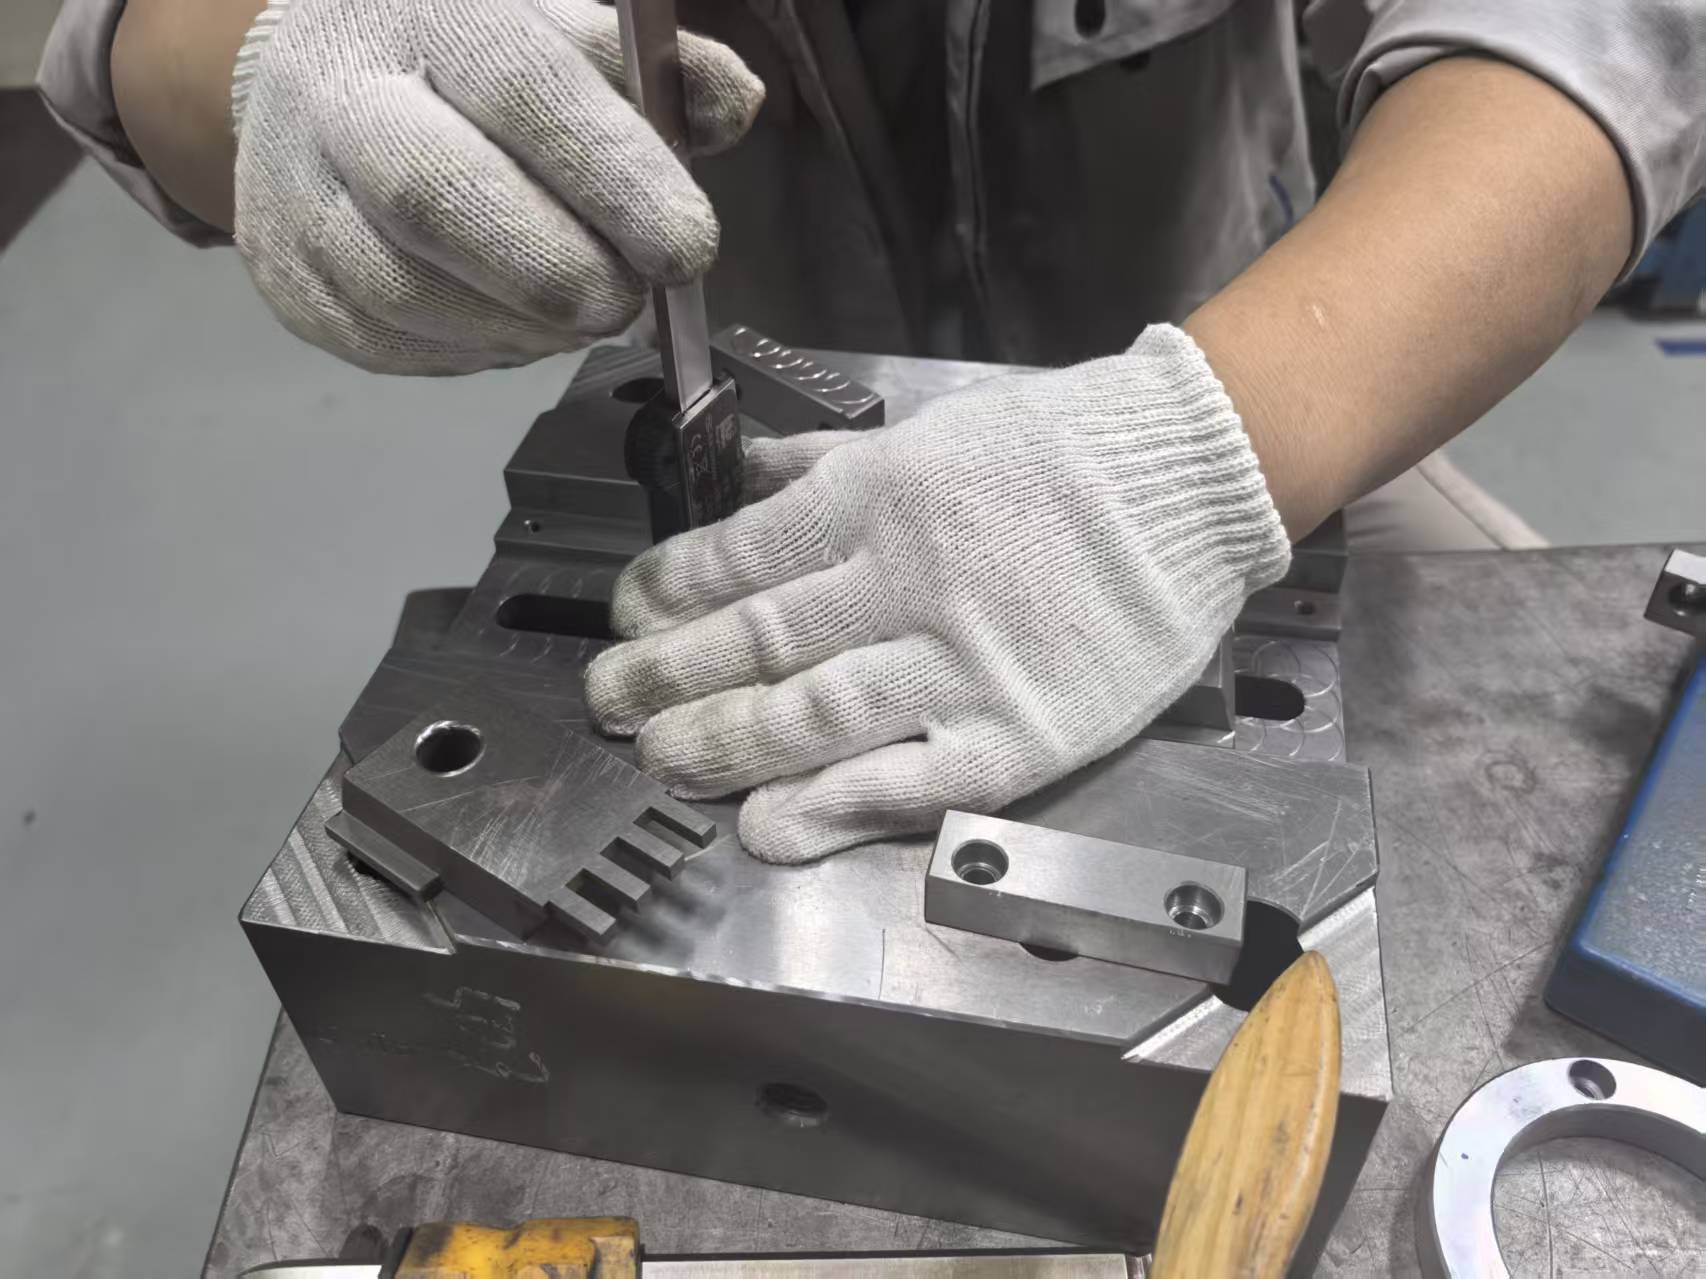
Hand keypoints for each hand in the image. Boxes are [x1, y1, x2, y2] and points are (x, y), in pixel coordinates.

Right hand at [230, 0, 761, 372]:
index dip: (612, 175)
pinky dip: (477, 349)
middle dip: (559, 270)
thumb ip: (649, 70)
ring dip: (523, 325)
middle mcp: (340, 97)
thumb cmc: (462, 61)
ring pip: (409, 292)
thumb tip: (733, 105)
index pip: (521, 88)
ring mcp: (299, 196)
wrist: (309, 82)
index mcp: (425, 13)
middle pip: (439, 197)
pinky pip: (392, 344)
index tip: (687, 245)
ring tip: (583, 311)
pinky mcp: (293, 283)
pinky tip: (519, 325)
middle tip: (629, 300)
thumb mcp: (557, 28)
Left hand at [585, 326, 1291, 862]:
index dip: (669, 594)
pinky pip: (907, 781)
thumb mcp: (928, 432)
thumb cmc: (1062, 453)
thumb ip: (825, 466)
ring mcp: (962, 665)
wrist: (1192, 482)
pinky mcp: (1019, 735)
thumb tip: (740, 480)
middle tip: (611, 698)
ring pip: (812, 714)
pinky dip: (831, 807)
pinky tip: (767, 826)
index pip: (740, 557)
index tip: (627, 617)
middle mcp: (907, 581)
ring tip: (660, 757)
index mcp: (879, 498)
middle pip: (758, 640)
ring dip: (721, 743)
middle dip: (668, 674)